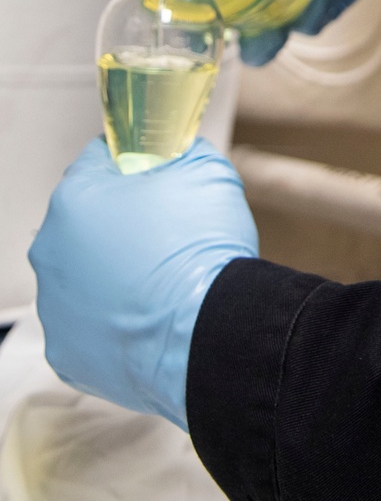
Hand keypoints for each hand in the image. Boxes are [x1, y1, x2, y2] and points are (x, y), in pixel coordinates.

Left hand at [29, 138, 257, 430]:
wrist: (210, 331)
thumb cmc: (202, 253)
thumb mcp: (206, 170)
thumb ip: (177, 150)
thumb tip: (173, 149)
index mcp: (75, 197)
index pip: (101, 161)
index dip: (138, 167)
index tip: (159, 181)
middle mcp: (51, 249)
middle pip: (89, 220)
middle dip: (122, 223)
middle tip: (167, 234)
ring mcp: (54, 305)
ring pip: (86, 274)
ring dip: (116, 272)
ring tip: (161, 280)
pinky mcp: (66, 351)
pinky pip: (89, 323)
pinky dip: (114, 318)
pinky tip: (148, 315)